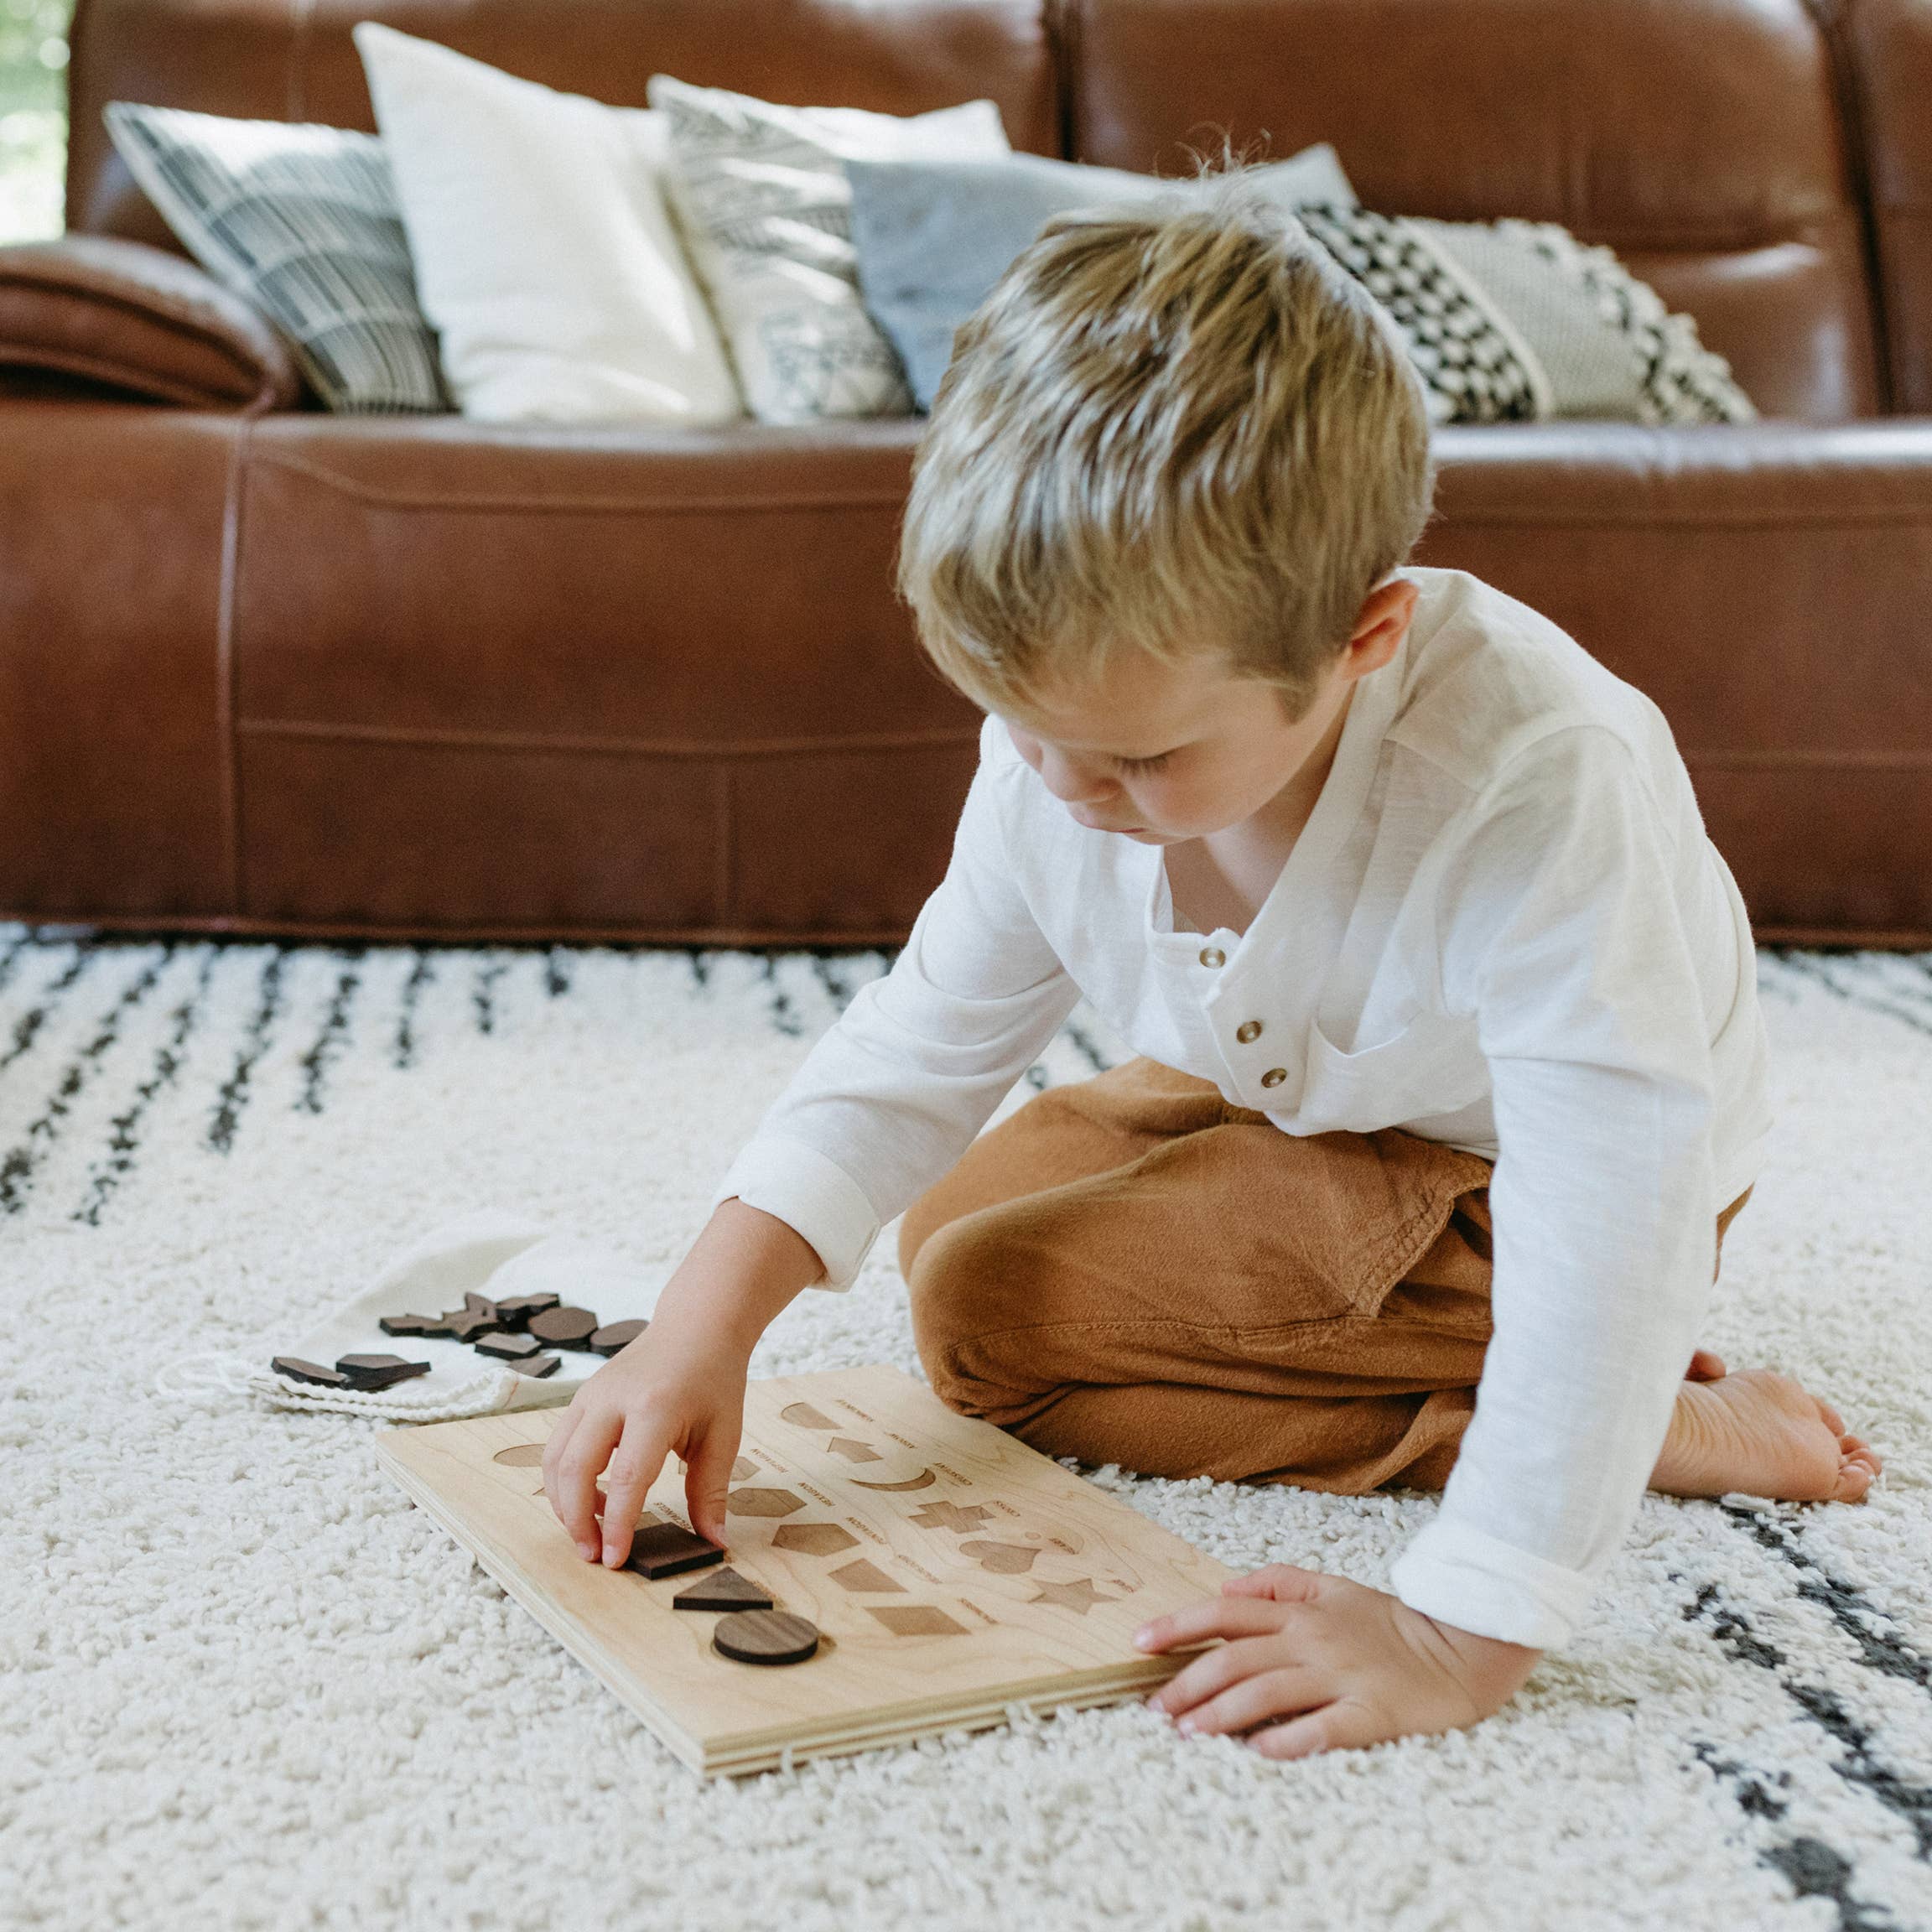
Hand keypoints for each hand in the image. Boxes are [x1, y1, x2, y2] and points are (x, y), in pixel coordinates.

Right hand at [540, 1198, 823, 1567]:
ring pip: (556, 1458)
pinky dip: (564, 1481)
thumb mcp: (723, 1435)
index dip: (618, 1523)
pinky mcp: (580, 1398)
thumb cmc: (714, 1380)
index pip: (627, 1476)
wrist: (696, 1327)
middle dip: (577, 1519)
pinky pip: (558, 1446)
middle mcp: (613, 1399)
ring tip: (591, 1534)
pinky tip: (592, 1501)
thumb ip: (711, 1492)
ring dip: (564, 1503)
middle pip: (575, 1468)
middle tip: (593, 1555)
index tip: (616, 1560)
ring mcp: (591, 1395)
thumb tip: (714, 1543)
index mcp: (656, 1407)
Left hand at [1136, 1564, 1540, 1759]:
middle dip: (1187, 1683)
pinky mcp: (1370, 1713)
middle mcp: (1313, 1640)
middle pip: (1235, 1658)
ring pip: (1266, 1692)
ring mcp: (1341, 1677)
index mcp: (1300, 1612)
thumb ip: (1278, 1583)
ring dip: (1220, 1714)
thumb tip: (1225, 1589)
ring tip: (1187, 1734)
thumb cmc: (1389, 1624)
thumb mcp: (1332, 1587)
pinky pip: (1321, 1728)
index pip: (1224, 1613)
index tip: (1139, 1644)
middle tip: (1154, 1709)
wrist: (1459, 1648)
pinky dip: (1287, 1739)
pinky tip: (1257, 1753)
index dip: (1178, 1626)